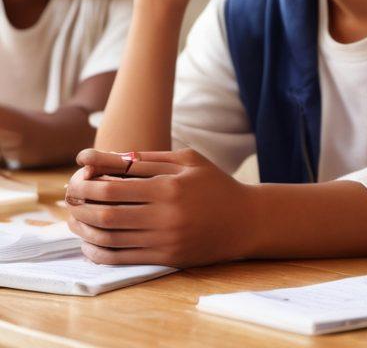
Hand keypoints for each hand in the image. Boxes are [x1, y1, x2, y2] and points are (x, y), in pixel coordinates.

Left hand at [64, 148, 257, 266]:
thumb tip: (102, 157)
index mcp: (169, 187)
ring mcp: (165, 240)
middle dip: (79, 205)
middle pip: (104, 213)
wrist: (247, 220)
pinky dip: (97, 251)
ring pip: (108, 237)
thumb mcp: (187, 161)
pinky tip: (89, 242)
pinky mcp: (166, 258)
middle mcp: (165, 215)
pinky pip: (121, 258)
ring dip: (83, 229)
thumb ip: (146, 158)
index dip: (86, 182)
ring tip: (75, 218)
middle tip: (70, 198)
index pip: (112, 186)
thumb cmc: (215, 185)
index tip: (75, 177)